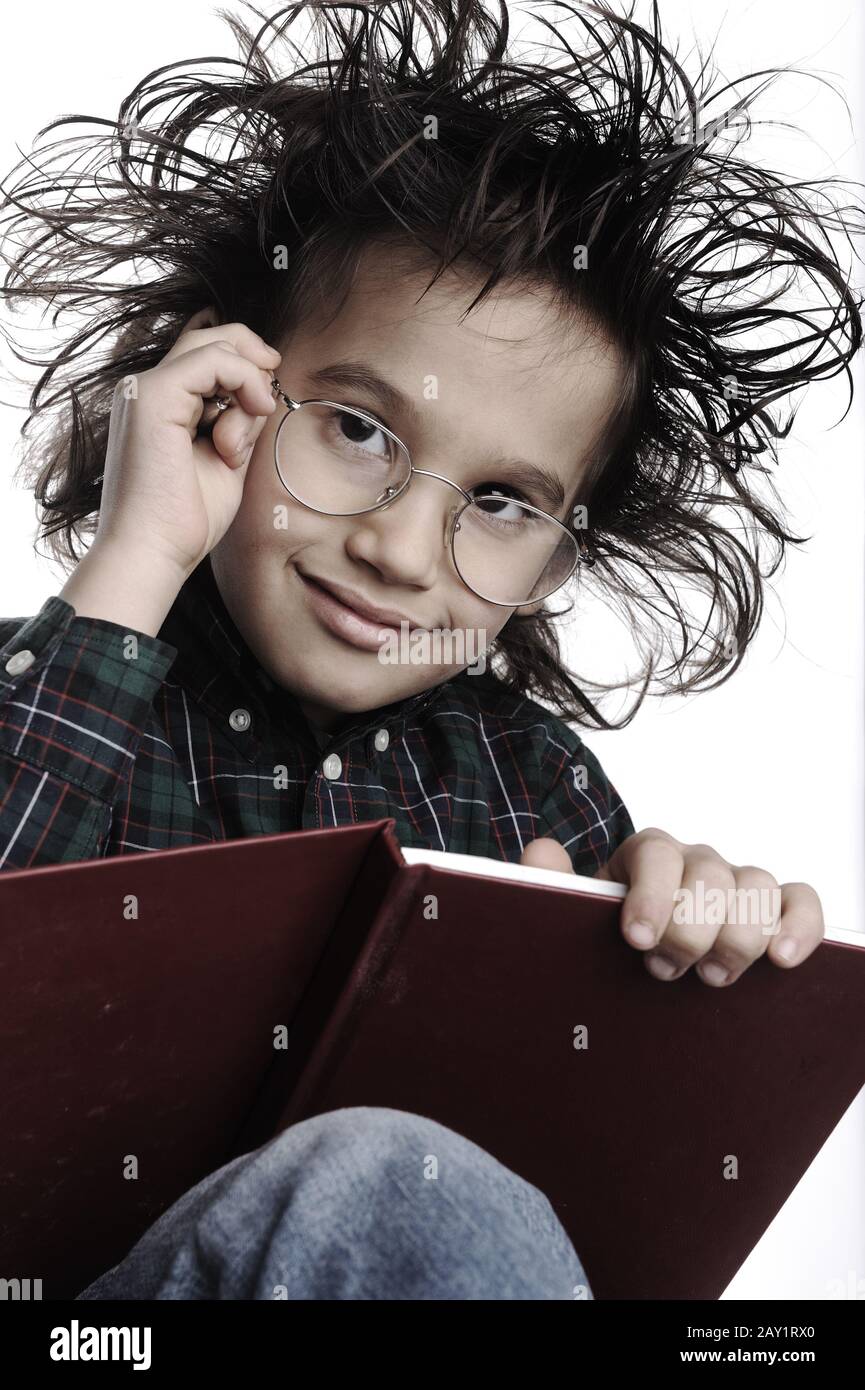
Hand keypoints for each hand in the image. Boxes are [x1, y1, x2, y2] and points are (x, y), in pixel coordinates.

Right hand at [94, 307, 280, 578]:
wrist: (152, 553)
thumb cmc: (185, 521)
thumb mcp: (227, 461)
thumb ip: (241, 424)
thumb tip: (264, 393)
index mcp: (159, 406)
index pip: (203, 355)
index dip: (244, 361)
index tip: (269, 393)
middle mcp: (146, 390)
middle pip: (207, 336)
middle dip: (251, 354)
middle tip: (274, 383)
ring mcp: (145, 389)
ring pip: (212, 345)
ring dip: (248, 383)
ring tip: (245, 438)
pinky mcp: (153, 396)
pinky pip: (212, 360)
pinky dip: (243, 381)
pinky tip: (252, 415)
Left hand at [519, 830, 823, 984]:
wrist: (637, 958)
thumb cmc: (607, 935)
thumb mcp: (572, 915)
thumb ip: (552, 885)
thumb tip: (541, 853)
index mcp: (645, 854)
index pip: (656, 854)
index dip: (651, 895)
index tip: (637, 939)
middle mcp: (695, 860)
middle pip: (709, 876)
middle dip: (690, 930)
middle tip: (664, 970)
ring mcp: (736, 882)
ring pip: (756, 887)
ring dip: (737, 936)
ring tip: (711, 978)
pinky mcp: (772, 908)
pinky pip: (799, 901)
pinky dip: (798, 926)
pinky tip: (782, 960)